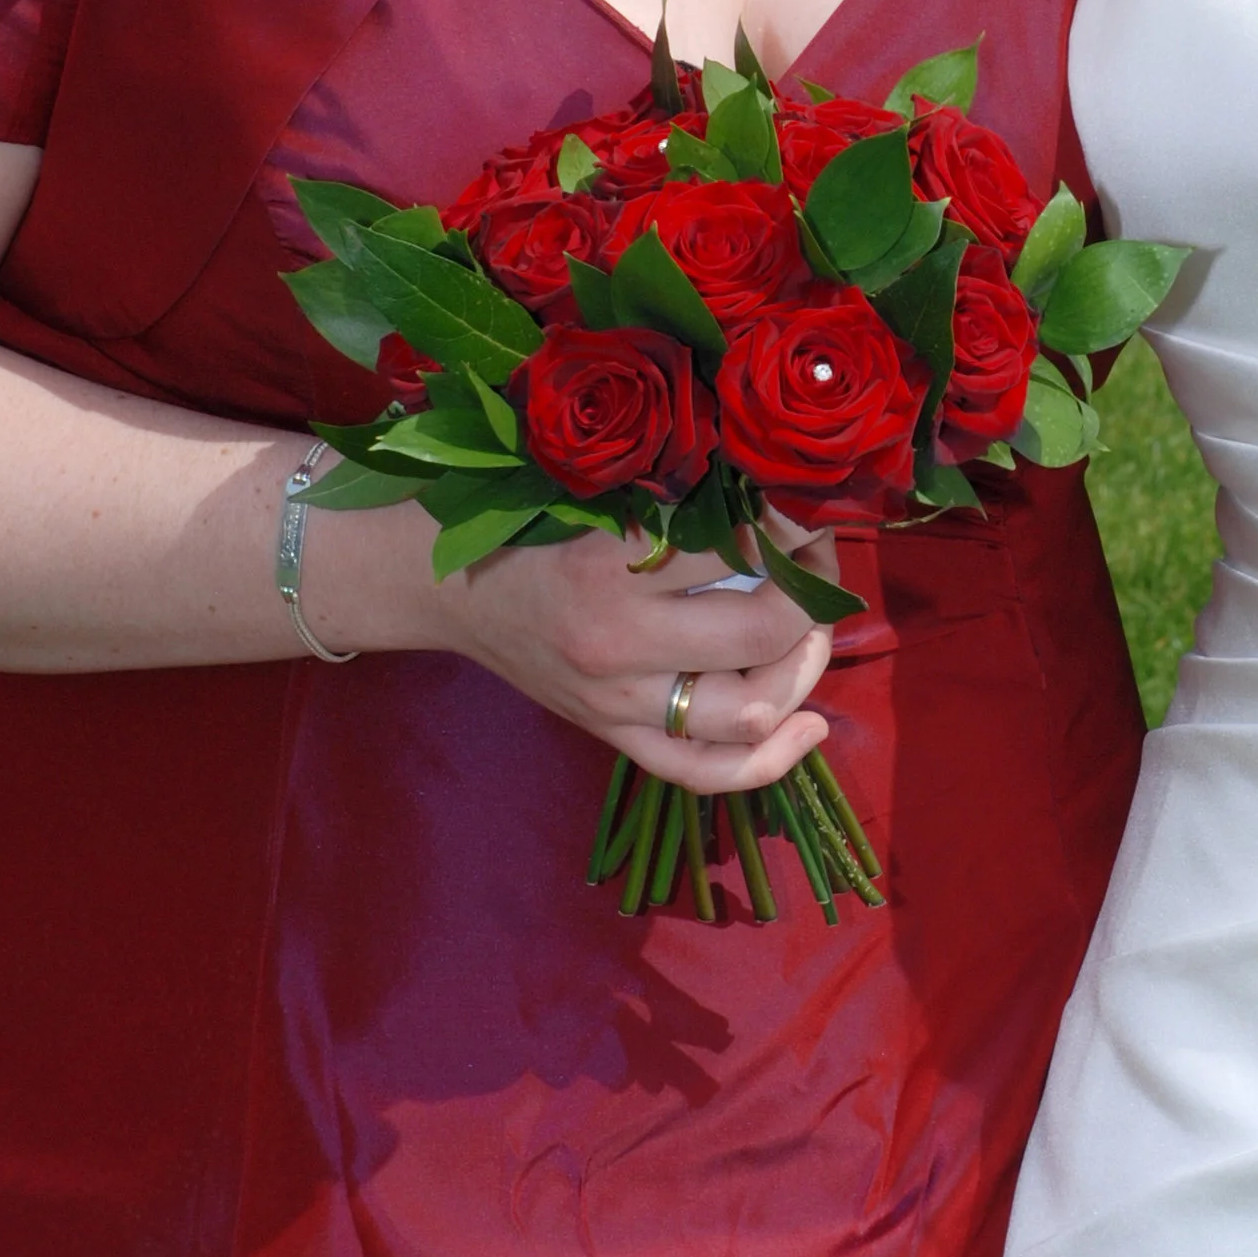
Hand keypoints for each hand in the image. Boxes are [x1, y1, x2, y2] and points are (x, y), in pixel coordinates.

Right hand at [312, 502, 843, 793]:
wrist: (441, 582)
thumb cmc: (523, 516)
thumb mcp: (594, 487)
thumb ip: (676, 490)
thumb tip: (780, 484)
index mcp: (611, 560)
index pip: (742, 548)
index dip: (795, 525)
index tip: (809, 505)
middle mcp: (617, 640)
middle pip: (763, 632)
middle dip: (813, 593)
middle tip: (816, 562)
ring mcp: (615, 701)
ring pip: (748, 711)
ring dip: (802, 668)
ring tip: (810, 630)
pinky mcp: (612, 737)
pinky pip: (704, 772)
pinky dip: (771, 759)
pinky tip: (810, 727)